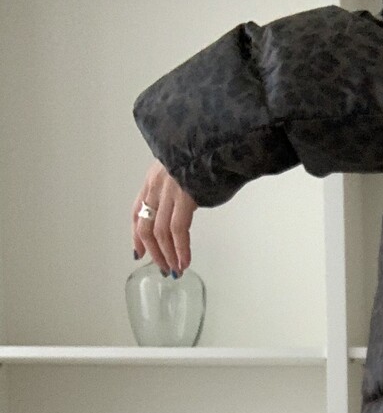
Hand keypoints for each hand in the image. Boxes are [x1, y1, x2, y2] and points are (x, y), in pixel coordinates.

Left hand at [131, 160, 197, 275]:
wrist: (215, 143)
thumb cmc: (206, 155)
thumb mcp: (182, 168)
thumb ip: (178, 185)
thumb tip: (186, 200)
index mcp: (154, 179)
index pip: (137, 211)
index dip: (136, 235)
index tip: (139, 252)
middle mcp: (157, 186)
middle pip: (146, 227)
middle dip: (154, 252)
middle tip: (163, 267)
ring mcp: (169, 192)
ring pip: (160, 232)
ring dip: (167, 255)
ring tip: (176, 269)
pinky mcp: (184, 197)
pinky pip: (178, 230)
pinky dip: (181, 249)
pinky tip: (185, 261)